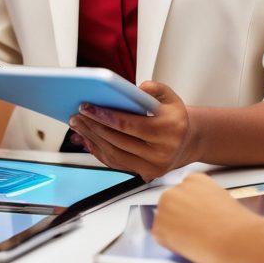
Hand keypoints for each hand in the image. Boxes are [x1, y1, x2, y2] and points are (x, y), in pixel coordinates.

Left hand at [67, 81, 197, 180]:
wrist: (187, 142)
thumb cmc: (174, 117)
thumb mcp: (170, 97)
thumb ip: (155, 88)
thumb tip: (136, 88)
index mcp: (168, 129)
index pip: (129, 124)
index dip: (104, 116)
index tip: (86, 106)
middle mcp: (162, 152)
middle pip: (118, 140)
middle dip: (93, 127)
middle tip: (77, 115)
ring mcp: (153, 166)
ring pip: (115, 154)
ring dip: (92, 139)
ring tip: (79, 125)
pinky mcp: (145, 174)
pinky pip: (117, 163)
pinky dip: (100, 151)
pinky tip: (89, 139)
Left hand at [152, 173, 258, 262]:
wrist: (236, 240)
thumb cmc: (236, 226)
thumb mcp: (222, 201)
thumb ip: (204, 201)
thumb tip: (197, 213)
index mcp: (195, 179)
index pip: (184, 194)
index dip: (191, 211)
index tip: (199, 220)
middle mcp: (178, 187)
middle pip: (171, 205)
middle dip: (180, 219)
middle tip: (196, 233)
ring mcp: (166, 204)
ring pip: (164, 220)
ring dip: (175, 231)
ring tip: (196, 240)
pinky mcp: (160, 223)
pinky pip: (160, 236)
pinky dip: (170, 244)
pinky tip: (189, 246)